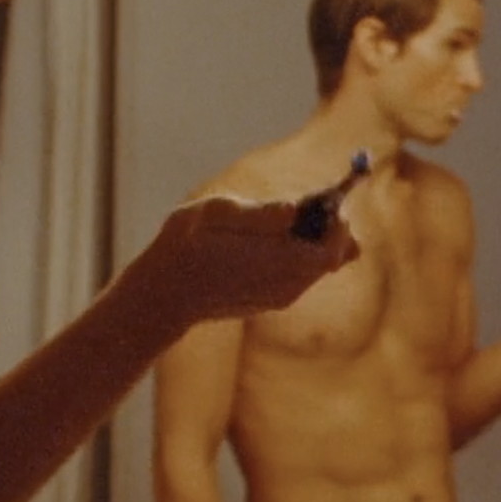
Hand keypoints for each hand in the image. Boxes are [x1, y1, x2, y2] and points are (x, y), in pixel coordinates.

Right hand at [139, 190, 358, 326]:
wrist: (163, 294)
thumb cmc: (185, 247)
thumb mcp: (216, 213)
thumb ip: (259, 212)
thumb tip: (293, 209)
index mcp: (279, 261)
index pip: (335, 247)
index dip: (337, 221)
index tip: (328, 199)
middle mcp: (287, 285)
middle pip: (334, 258)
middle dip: (329, 229)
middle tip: (313, 206)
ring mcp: (279, 297)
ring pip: (316, 268)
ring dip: (311, 242)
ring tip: (285, 220)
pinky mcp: (269, 302)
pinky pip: (299, 276)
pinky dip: (296, 255)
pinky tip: (269, 240)